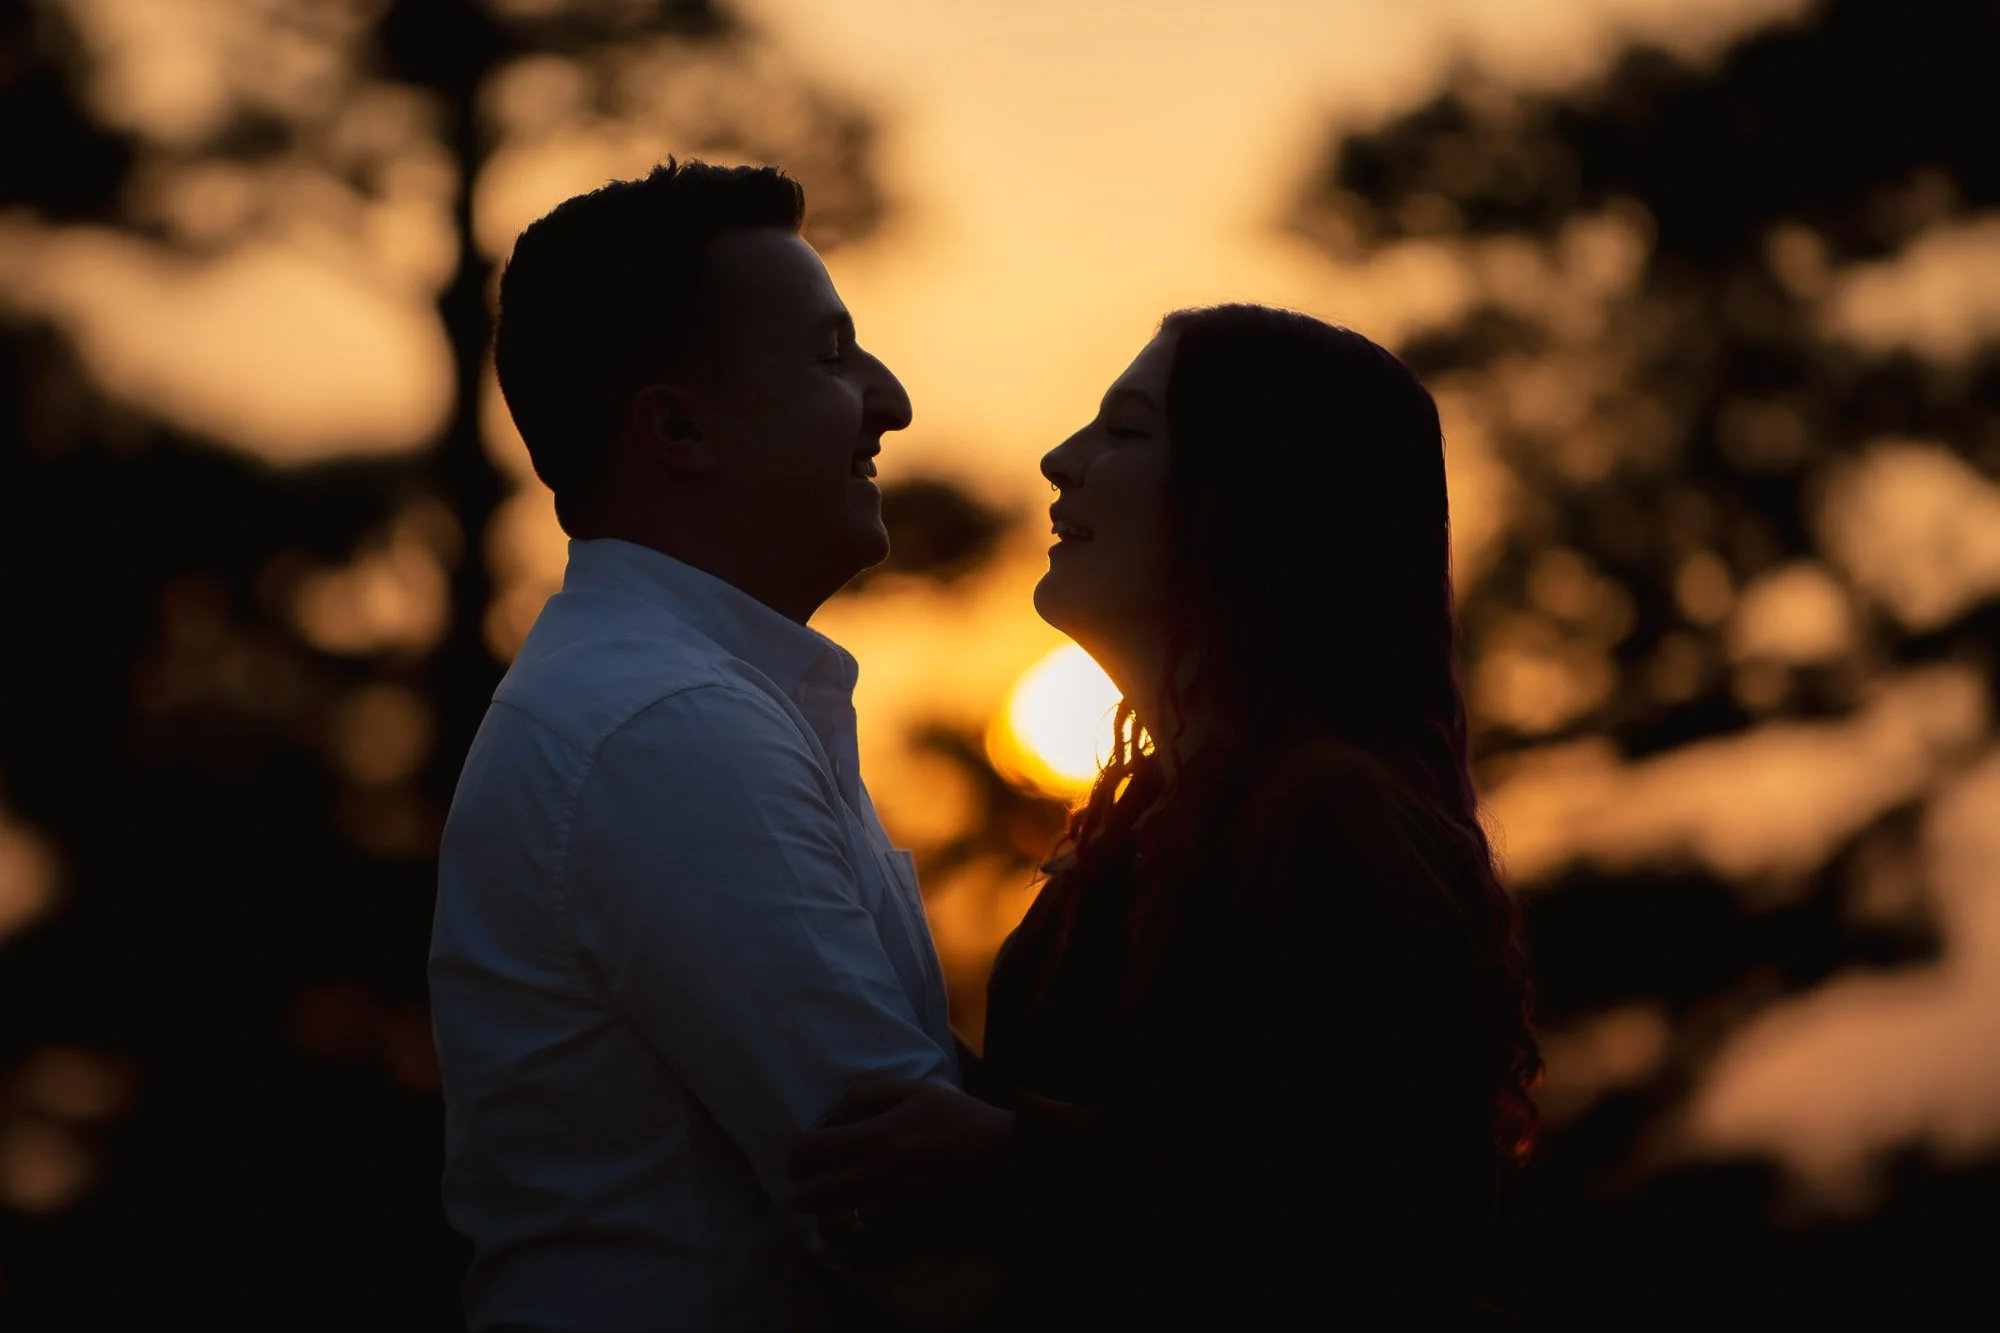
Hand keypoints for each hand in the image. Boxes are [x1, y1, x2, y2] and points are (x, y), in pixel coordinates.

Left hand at [791, 1079, 1015, 1217]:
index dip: (797, 1151)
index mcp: (875, 1137)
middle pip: (811, 1196)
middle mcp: (875, 1176)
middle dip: (804, 1187)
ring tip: (834, 1196)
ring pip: (832, 1222)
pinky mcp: (903, 1228)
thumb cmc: (959, 1118)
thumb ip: (866, 1097)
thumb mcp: (913, 1090)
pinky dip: (853, 1227)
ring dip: (825, 1210)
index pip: (809, 1151)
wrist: (1002, 1159)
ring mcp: (888, 1208)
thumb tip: (829, 1116)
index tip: (805, 1150)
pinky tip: (861, 1212)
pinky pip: (861, 1237)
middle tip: (814, 1177)